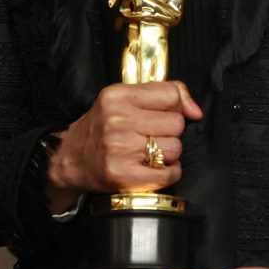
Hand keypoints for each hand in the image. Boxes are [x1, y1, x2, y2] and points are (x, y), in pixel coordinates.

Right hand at [44, 80, 202, 210]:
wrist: (72, 159)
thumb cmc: (103, 127)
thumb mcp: (124, 98)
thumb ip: (164, 93)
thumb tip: (195, 111)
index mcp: (118, 96)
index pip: (170, 94)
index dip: (174, 106)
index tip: (164, 114)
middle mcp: (117, 120)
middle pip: (176, 123)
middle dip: (169, 131)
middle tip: (151, 136)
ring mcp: (120, 149)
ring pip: (175, 148)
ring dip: (168, 153)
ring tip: (149, 152)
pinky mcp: (123, 175)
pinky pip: (169, 173)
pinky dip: (168, 173)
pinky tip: (153, 168)